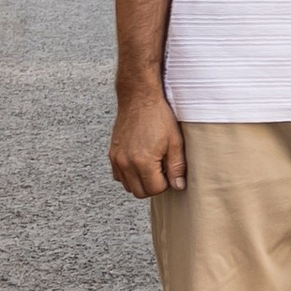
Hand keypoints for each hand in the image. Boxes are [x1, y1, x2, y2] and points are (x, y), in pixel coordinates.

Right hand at [109, 82, 185, 199]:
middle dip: (153, 186)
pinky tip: (139, 162)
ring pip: (128, 186)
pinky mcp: (112, 154)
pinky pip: (118, 176)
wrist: (139, 98)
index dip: (166, 183)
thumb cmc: (159, 117)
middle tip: (162, 170)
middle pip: (139, 192)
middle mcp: (126, 163)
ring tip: (151, 165)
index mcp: (143, 162)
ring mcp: (117, 159)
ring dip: (140, 182)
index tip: (169, 171)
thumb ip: (177, 167)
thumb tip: (178, 186)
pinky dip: (129, 175)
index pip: (155, 189)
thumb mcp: (175, 141)